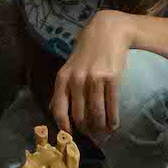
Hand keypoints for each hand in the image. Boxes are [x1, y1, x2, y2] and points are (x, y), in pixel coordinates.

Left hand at [50, 11, 133, 136]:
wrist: (107, 31)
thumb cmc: (87, 52)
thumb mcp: (69, 67)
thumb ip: (62, 88)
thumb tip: (53, 111)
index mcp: (63, 78)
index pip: (59, 110)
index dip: (64, 127)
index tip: (71, 137)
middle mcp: (76, 80)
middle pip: (79, 116)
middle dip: (86, 130)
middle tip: (93, 135)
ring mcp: (94, 79)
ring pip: (96, 113)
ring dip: (101, 128)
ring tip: (104, 132)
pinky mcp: (111, 78)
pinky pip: (111, 106)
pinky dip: (113, 119)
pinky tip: (114, 125)